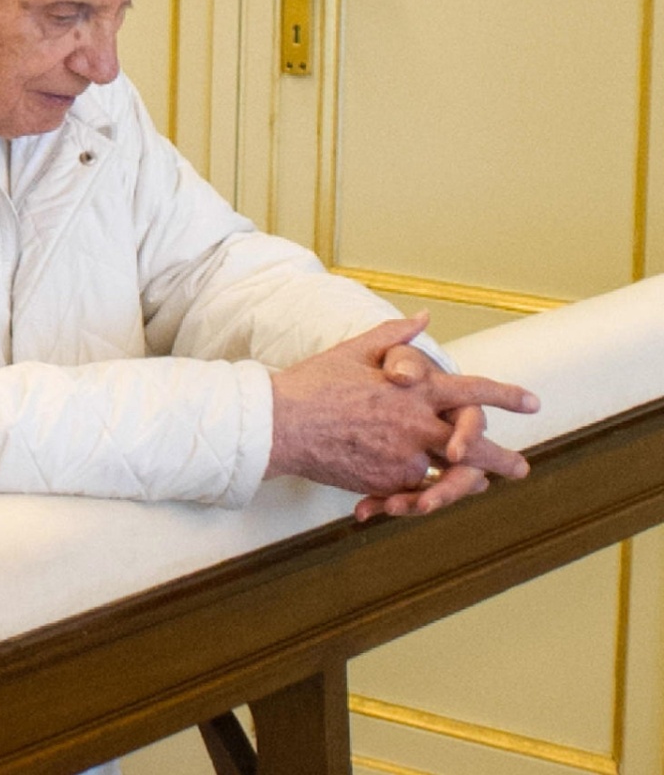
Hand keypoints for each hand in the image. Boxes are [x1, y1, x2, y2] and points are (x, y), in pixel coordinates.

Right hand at [266, 316, 537, 513]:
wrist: (280, 423)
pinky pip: (414, 493)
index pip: (473, 391)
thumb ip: (396, 336)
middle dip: (502, 459)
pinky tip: (431, 497)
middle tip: (520, 468)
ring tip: (480, 486)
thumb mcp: (355, 350)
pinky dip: (422, 496)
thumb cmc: (314, 383)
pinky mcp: (384, 482)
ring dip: (468, 483)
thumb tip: (424, 316)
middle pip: (475, 445)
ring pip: (450, 476)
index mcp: (417, 390)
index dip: (506, 397)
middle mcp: (417, 425)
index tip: (532, 404)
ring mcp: (403, 458)